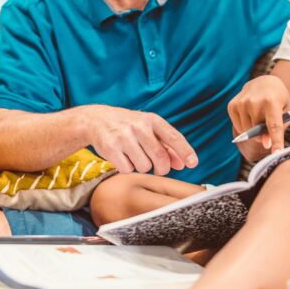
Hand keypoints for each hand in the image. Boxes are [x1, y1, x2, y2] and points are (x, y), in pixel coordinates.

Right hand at [81, 105, 197, 175]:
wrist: (96, 119)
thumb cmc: (128, 125)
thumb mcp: (148, 128)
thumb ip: (166, 145)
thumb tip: (182, 163)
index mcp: (152, 120)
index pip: (173, 137)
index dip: (185, 151)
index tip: (193, 163)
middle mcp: (139, 126)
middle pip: (160, 157)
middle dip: (163, 168)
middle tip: (159, 168)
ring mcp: (124, 137)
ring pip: (144, 166)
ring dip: (142, 166)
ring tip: (135, 156)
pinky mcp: (111, 148)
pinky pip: (127, 169)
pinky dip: (127, 168)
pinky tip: (123, 157)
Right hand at [227, 75, 289, 158]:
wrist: (264, 83)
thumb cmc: (278, 101)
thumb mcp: (284, 113)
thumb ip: (277, 129)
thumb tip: (265, 144)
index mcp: (271, 101)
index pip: (274, 126)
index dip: (276, 141)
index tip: (277, 153)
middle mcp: (254, 101)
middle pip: (257, 131)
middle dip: (263, 135)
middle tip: (267, 125)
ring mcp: (241, 103)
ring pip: (247, 131)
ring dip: (254, 131)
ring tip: (259, 117)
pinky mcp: (232, 105)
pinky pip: (239, 127)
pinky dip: (245, 127)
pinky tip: (250, 116)